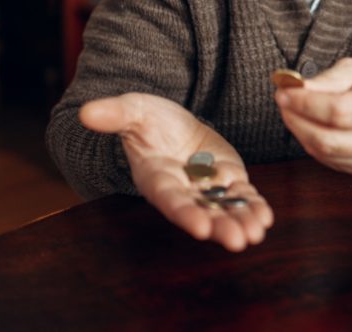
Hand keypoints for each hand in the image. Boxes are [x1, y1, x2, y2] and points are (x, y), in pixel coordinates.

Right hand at [79, 92, 273, 251]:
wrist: (171, 122)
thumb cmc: (148, 118)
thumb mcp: (133, 110)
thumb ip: (114, 114)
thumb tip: (86, 112)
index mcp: (157, 177)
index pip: (170, 199)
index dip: (185, 213)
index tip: (201, 227)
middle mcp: (182, 189)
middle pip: (202, 211)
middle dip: (220, 226)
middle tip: (239, 241)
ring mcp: (206, 187)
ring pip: (224, 208)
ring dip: (240, 221)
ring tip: (256, 233)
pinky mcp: (227, 179)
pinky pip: (241, 196)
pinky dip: (252, 206)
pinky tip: (265, 218)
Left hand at [275, 58, 351, 173]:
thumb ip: (329, 79)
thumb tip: (297, 88)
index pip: (340, 111)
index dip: (307, 103)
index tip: (285, 91)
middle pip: (328, 139)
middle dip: (297, 120)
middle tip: (282, 101)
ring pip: (324, 153)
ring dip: (299, 131)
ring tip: (291, 110)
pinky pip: (328, 161)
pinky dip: (310, 142)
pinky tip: (306, 125)